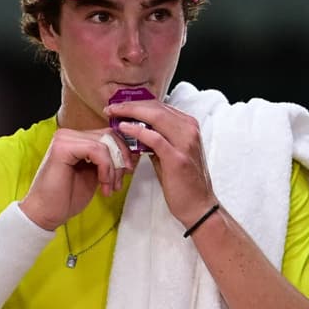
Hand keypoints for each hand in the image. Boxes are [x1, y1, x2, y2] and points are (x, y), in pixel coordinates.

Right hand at [19, 128, 132, 230]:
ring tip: (109, 187)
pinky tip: (102, 185)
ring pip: (105, 142)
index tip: (127, 171)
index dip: (123, 151)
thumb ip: (107, 161)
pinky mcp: (62, 147)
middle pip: (109, 135)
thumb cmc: (66, 197)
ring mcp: (64, 138)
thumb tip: (130, 154)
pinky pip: (96, 150)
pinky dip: (105, 168)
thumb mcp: (95, 174)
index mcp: (76, 139)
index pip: (108, 133)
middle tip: (119, 182)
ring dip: (113, 168)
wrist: (46, 213)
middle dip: (120, 160)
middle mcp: (68, 134)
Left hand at [103, 100, 217, 227]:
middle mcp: (189, 129)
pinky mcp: (177, 158)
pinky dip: (137, 131)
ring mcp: (185, 143)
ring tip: (113, 114)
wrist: (198, 205)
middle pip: (156, 107)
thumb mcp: (169, 153)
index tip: (118, 105)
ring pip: (155, 117)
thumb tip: (134, 128)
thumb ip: (156, 139)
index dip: (137, 103)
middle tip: (111, 107)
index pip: (159, 106)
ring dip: (131, 113)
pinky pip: (154, 138)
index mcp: (188, 125)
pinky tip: (123, 128)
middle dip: (130, 105)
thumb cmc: (182, 181)